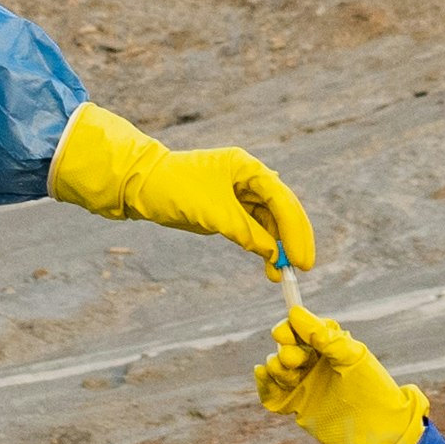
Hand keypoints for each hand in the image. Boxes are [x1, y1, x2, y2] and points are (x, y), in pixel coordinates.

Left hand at [51, 102, 323, 271]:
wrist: (143, 186)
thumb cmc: (177, 190)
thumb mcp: (214, 214)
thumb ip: (246, 232)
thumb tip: (273, 253)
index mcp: (247, 168)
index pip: (282, 200)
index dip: (296, 230)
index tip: (302, 258)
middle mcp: (248, 178)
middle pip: (282, 210)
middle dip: (292, 240)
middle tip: (302, 268)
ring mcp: (240, 193)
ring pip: (270, 223)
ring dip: (277, 248)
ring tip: (280, 275)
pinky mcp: (230, 209)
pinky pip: (254, 229)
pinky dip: (262, 247)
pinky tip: (269, 266)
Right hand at [257, 306, 427, 443]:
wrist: (380, 433)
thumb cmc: (373, 391)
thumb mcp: (351, 359)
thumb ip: (324, 337)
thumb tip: (294, 312)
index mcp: (330, 345)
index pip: (300, 328)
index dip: (288, 329)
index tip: (283, 335)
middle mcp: (315, 361)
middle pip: (286, 347)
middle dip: (285, 352)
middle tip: (294, 362)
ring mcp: (305, 383)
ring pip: (277, 368)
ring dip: (277, 368)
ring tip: (290, 375)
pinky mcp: (297, 405)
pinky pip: (272, 393)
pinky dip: (263, 385)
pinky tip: (261, 375)